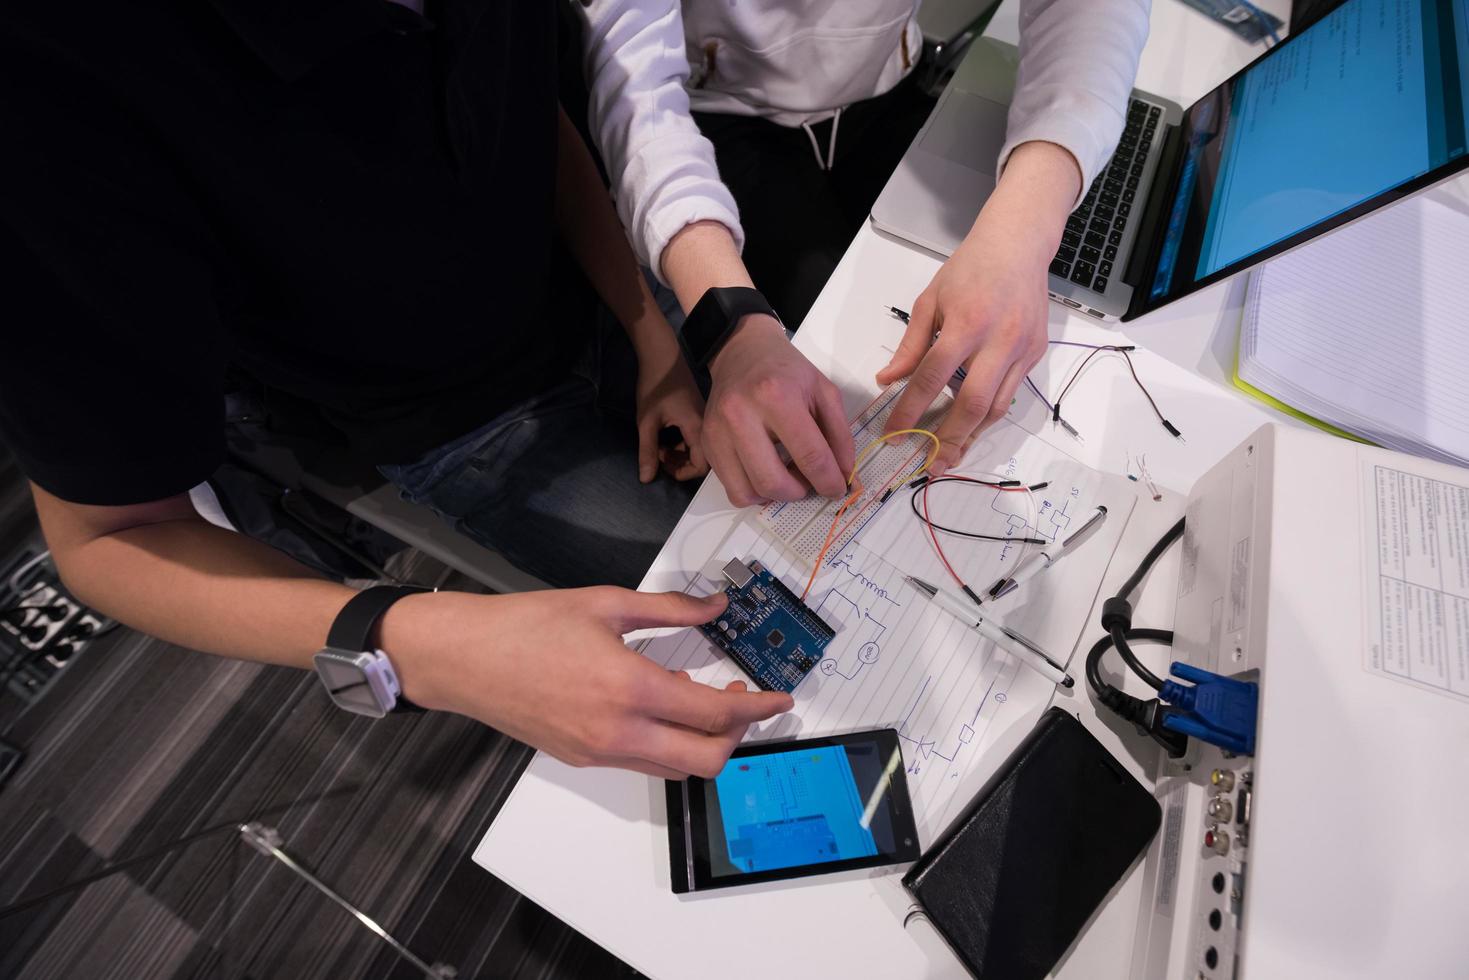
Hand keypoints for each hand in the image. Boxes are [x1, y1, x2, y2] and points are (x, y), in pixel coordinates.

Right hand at [384, 588, 793, 777]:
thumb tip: (715, 605)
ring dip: (702, 743)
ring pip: (675, 769)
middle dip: (736, 737)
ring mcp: (599, 752)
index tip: (779, 699)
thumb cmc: (526, 625)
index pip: (715, 714)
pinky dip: (667, 743)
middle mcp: (618, 732)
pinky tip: (661, 705)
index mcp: (629, 688)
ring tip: (703, 699)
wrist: (463, 659)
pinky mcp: (582, 758)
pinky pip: (642, 762)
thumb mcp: (605, 602)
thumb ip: (670, 607)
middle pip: (705, 760)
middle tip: (742, 701)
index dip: (757, 707)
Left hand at [636, 345, 708, 482]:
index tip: (663, 467)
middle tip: (658, 456)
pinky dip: (682, 443)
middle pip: (703, 459)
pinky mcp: (700, 413)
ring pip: (698, 448)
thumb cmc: (655, 386)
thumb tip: (646, 479)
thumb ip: (647, 451)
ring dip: (679, 453)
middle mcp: (707, 425)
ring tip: (658, 447)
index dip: (683, 473)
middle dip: (680, 464)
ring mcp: (705, 418)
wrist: (662, 355)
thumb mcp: (646, 422)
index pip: (702, 466)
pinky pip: (696, 437)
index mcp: (698, 427)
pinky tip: (665, 437)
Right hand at [704, 315, 855, 504]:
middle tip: (809, 481)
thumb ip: (840, 436)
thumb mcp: (823, 392)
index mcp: (776, 396)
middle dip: (799, 492)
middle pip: (773, 482)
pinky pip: (732, 489)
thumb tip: (846, 477)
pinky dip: (754, 491)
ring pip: (748, 492)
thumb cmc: (787, 371)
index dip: (829, 481)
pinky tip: (766, 472)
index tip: (837, 489)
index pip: (809, 455)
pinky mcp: (707, 443)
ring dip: (775, 495)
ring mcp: (718, 431)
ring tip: (787, 476)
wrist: (743, 352)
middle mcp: (740, 415)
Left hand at [879, 141, 1079, 473]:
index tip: (893, 435)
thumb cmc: (969, 270)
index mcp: (967, 324)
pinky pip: (1010, 394)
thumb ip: (911, 346)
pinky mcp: (1035, 354)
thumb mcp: (931, 301)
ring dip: (973, 435)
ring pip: (997, 407)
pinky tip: (972, 426)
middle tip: (931, 463)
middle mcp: (998, 340)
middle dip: (950, 439)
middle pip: (973, 404)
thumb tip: (887, 380)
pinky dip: (989, 414)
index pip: (932, 378)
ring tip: (952, 455)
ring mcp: (1022, 350)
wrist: (1019, 246)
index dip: (910, 411)